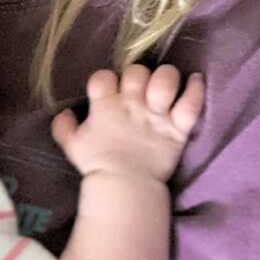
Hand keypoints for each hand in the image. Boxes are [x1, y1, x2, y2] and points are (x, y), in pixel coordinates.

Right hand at [51, 65, 203, 181]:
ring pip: (166, 78)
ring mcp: (157, 114)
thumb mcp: (71, 146)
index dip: (105, 80)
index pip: (103, 76)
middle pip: (136, 71)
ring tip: (163, 89)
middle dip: (136, 77)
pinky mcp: (178, 127)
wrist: (123, 187)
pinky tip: (196, 81)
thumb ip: (64, 127)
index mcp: (105, 106)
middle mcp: (132, 105)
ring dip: (165, 79)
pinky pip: (192, 102)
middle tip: (137, 93)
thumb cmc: (97, 165)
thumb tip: (64, 112)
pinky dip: (196, 89)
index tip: (107, 92)